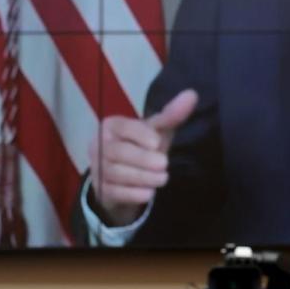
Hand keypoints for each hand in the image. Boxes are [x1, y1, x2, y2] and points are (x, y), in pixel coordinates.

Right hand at [87, 89, 197, 225]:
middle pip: (117, 152)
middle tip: (164, 164)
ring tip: (162, 179)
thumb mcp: (156, 131)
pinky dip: (132, 194)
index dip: (139, 134)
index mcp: (111, 126)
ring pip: (115, 173)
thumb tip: (192, 94)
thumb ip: (171, 115)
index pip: (122, 127)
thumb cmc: (142, 147)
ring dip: (141, 177)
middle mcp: (99, 145)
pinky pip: (113, 191)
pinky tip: (148, 193)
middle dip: (142, 159)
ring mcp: (97, 168)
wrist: (125, 178)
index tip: (157, 142)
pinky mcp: (101, 189)